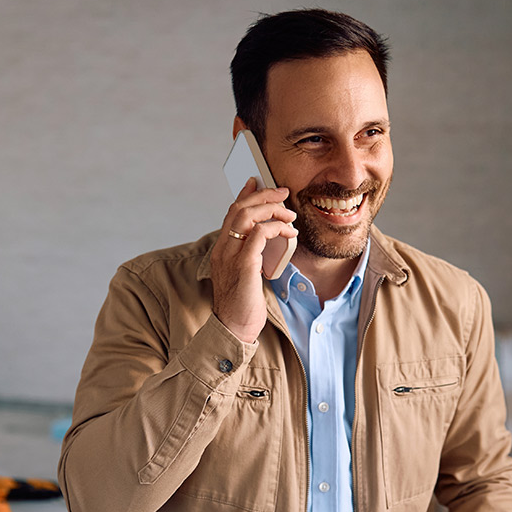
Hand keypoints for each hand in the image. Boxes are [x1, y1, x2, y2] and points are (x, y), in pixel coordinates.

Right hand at [210, 178, 297, 342]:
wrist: (233, 328)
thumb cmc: (242, 305)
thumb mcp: (246, 275)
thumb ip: (252, 255)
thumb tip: (268, 241)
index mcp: (221, 250)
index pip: (231, 214)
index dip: (245, 194)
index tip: (257, 182)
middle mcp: (222, 249)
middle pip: (239, 209)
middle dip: (263, 195)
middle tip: (283, 193)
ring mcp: (230, 256)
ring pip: (247, 216)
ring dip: (272, 209)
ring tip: (290, 215)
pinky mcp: (243, 265)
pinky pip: (259, 234)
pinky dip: (275, 227)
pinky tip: (288, 232)